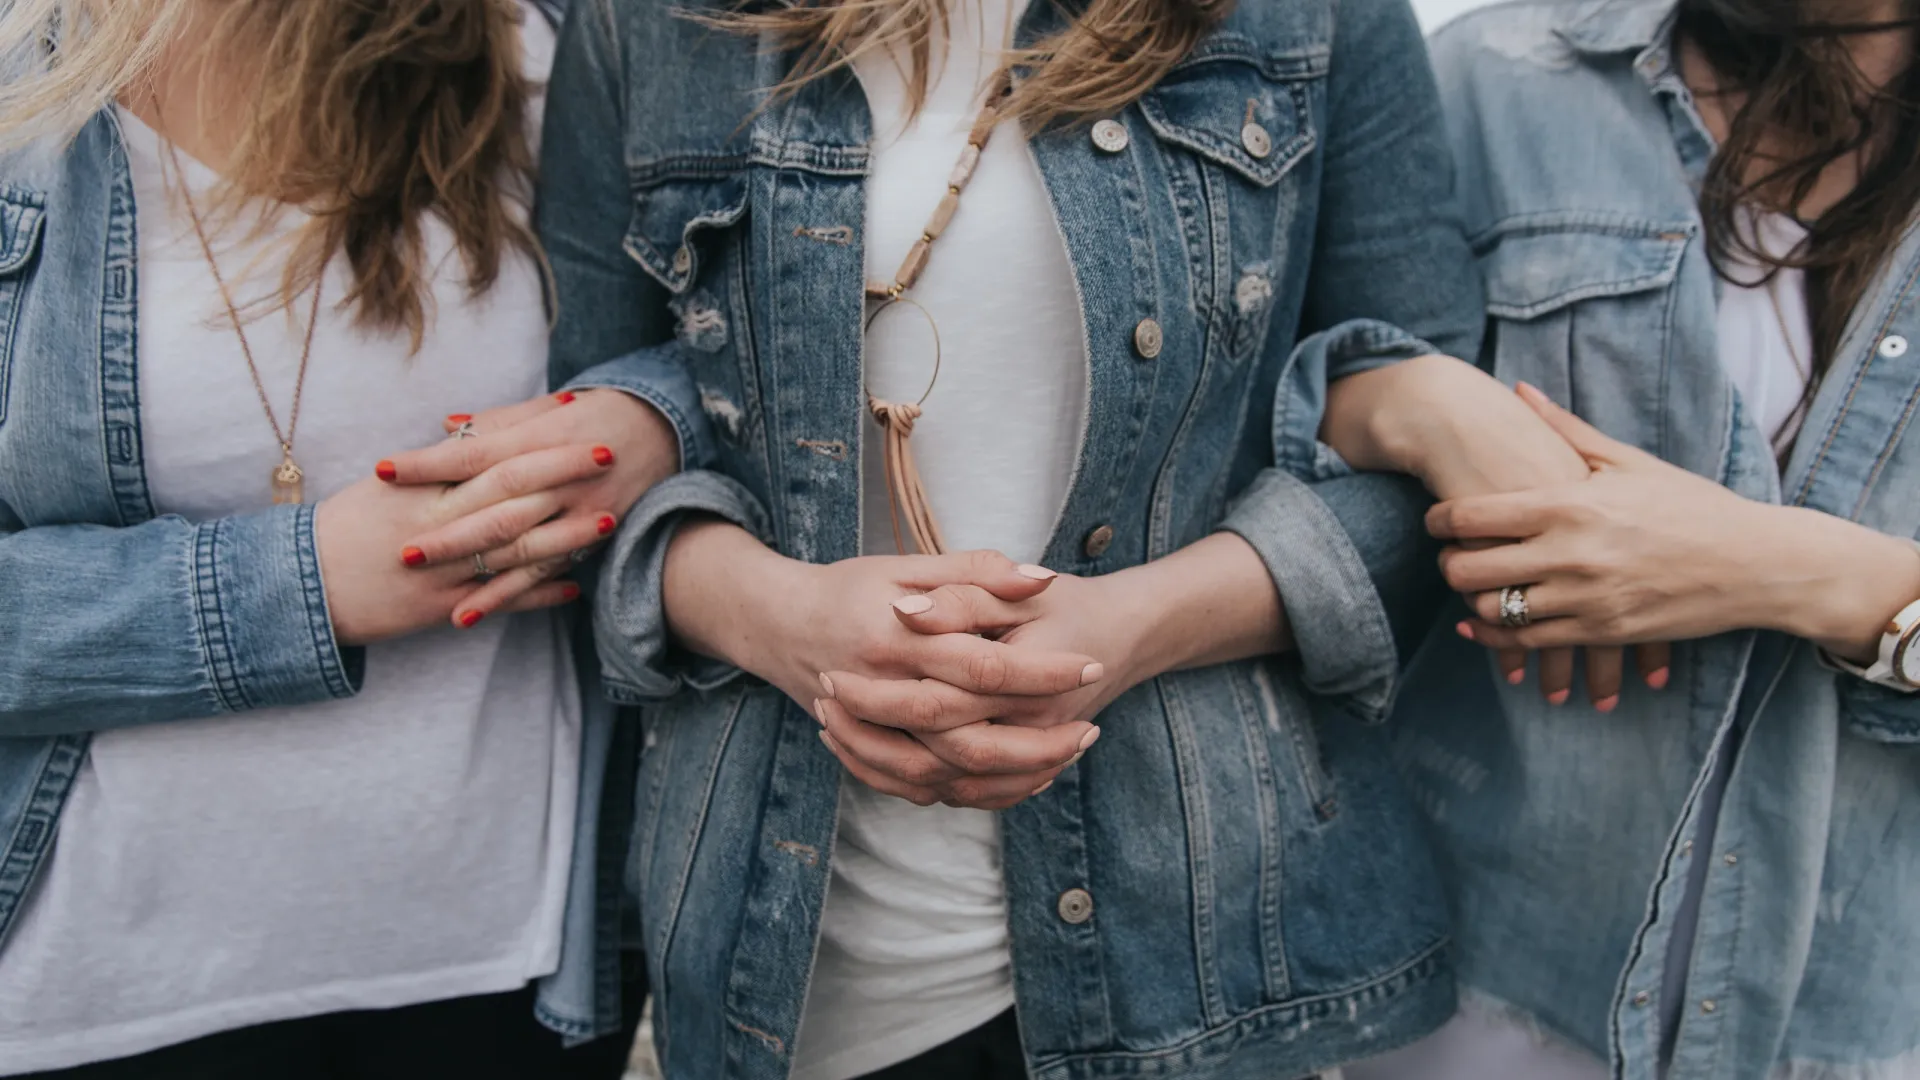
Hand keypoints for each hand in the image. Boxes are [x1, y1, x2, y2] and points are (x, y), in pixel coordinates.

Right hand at [315, 448, 606, 644]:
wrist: (300, 588)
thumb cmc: (345, 529)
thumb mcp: (384, 489)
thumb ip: (431, 463)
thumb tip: (471, 430)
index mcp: (419, 489)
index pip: (486, 453)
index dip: (531, 435)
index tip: (571, 414)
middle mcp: (434, 525)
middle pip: (509, 494)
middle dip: (561, 473)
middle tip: (607, 454)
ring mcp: (440, 570)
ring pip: (513, 548)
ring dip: (564, 535)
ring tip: (608, 519)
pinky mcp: (440, 610)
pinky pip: (498, 600)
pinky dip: (537, 593)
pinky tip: (574, 586)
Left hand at [378, 388, 678, 618]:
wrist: (663, 430)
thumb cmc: (596, 415)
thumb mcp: (548, 411)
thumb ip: (497, 423)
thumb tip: (446, 427)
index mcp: (543, 439)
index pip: (476, 453)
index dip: (430, 464)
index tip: (384, 470)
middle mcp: (560, 480)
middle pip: (496, 509)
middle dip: (447, 533)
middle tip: (399, 551)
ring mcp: (578, 515)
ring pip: (518, 550)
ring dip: (470, 573)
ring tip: (425, 585)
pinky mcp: (589, 543)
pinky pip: (542, 576)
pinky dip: (505, 598)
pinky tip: (467, 614)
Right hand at [664, 527, 1105, 808]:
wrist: (778, 625)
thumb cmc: (848, 588)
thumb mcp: (907, 567)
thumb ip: (975, 571)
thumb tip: (1041, 578)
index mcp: (897, 639)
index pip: (983, 664)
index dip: (1040, 671)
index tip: (1090, 667)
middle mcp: (882, 692)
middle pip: (970, 736)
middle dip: (1038, 740)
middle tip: (1091, 730)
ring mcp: (871, 732)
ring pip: (949, 775)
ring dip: (1011, 776)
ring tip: (1065, 758)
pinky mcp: (869, 754)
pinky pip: (924, 789)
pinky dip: (972, 793)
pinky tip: (1016, 780)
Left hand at [1326, 357, 1662, 705]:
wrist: (1755, 564)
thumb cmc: (1692, 505)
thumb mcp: (1629, 462)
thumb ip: (1565, 430)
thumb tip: (1519, 391)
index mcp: (1570, 504)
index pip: (1472, 516)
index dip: (1439, 521)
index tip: (1434, 520)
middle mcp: (1570, 554)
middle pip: (1470, 567)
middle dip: (1448, 562)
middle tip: (1448, 555)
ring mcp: (1585, 598)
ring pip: (1492, 609)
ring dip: (1471, 599)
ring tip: (1471, 585)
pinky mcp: (1601, 633)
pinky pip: (1526, 642)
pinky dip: (1495, 638)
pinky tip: (1483, 625)